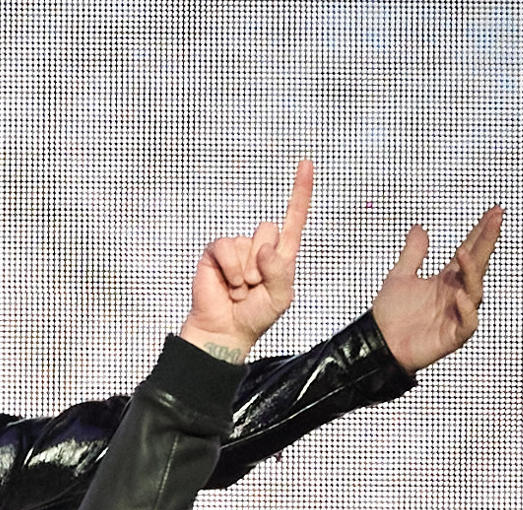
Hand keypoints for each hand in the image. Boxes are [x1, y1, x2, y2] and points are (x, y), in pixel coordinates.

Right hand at [179, 159, 312, 362]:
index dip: (300, 191)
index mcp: (280, 255)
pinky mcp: (216, 253)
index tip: (306, 163)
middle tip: (255, 286)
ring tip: (240, 290)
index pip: (293, 218)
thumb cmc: (254, 317)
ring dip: (246, 273)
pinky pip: (226, 247)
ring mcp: (237, 249)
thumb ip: (281, 271)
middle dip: (263, 262)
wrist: (224, 332)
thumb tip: (263, 249)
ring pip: (248, 242)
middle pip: (269, 229)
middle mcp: (259, 247)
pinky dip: (230, 269)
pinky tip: (229, 285)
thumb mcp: (281, 297)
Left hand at [371, 206, 501, 372]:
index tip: (494, 212)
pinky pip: (468, 323)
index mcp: (446, 280)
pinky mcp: (452, 336)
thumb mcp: (399, 277)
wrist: (377, 345)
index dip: (481, 232)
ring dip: (472, 271)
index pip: (469, 251)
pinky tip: (460, 296)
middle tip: (496, 219)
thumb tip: (418, 229)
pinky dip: (467, 310)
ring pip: (475, 290)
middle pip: (478, 264)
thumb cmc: (389, 316)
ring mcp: (456, 314)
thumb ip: (412, 254)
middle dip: (488, 241)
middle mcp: (455, 294)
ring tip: (464, 253)